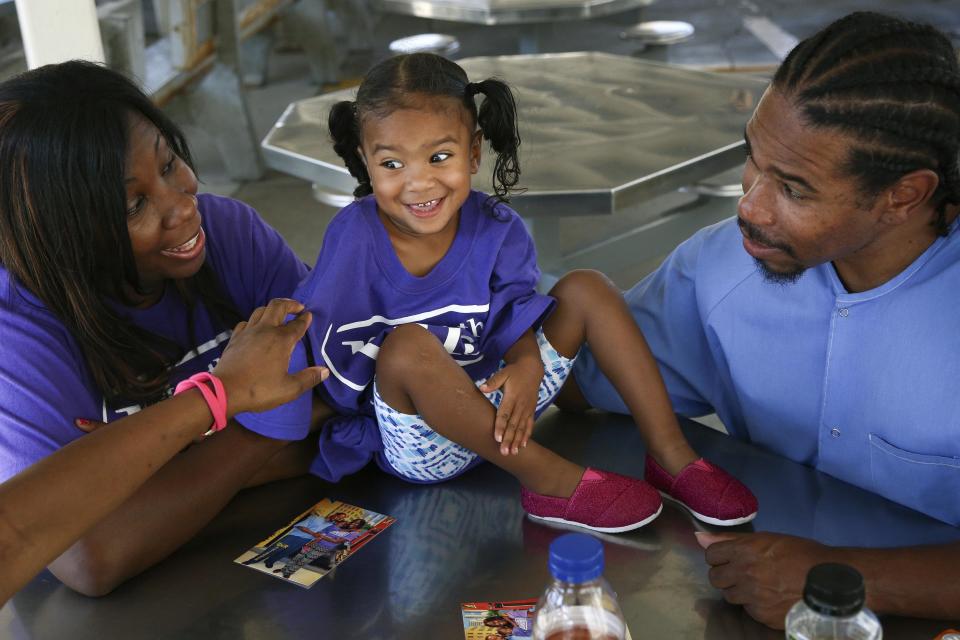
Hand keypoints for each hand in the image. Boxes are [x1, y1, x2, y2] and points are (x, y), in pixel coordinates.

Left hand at [213, 298, 327, 414]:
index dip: (305, 319)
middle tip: (297, 307)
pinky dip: (254, 321)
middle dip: (289, 304)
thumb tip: (324, 370)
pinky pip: (246, 322)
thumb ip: (308, 378)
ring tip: (278, 314)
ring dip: (272, 309)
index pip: (297, 324)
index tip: (309, 315)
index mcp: (281, 340)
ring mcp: (248, 332)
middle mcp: (265, 330)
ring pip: (260, 311)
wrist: (225, 391)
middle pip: (277, 307)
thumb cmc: (259, 390)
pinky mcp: (235, 338)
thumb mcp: (289, 389)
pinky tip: (256, 328)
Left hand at [479, 359, 542, 454]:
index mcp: (512, 397)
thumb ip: (493, 381)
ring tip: (513, 453)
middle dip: (509, 439)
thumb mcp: (503, 373)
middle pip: (513, 425)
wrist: (532, 369)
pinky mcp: (531, 411)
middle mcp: (521, 405)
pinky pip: (530, 425)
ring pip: (522, 428)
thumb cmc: (514, 372)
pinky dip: (527, 435)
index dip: (501, 427)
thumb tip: (482, 388)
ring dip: (517, 441)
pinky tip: (523, 445)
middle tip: (504, 452)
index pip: (505, 414)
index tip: (497, 438)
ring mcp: (527, 409)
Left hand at [696, 531, 826, 628]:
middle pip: (715, 578)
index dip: (720, 556)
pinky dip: (755, 604)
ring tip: (758, 585)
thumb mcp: (767, 539)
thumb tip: (699, 537)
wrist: (831, 581)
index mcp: (745, 551)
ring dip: (738, 590)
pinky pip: (748, 610)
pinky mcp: (763, 615)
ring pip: (729, 596)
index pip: (711, 555)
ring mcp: (753, 597)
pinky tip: (770, 597)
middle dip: (725, 574)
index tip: (730, 557)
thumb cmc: (802, 554)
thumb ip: (731, 540)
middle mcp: (745, 574)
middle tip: (742, 572)